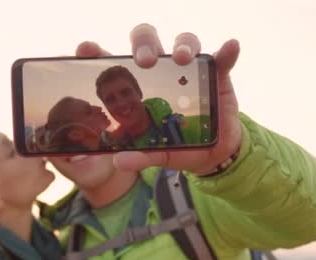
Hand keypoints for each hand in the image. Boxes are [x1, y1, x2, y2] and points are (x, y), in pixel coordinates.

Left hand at [75, 23, 241, 174]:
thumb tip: (118, 161)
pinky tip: (229, 47)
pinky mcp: (216, 74)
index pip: (116, 62)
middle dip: (144, 46)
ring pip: (184, 43)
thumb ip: (140, 156)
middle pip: (149, 42)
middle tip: (145, 62)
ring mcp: (190, 70)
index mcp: (139, 85)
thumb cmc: (178, 146)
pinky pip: (222, 59)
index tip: (86, 49)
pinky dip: (226, 52)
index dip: (99, 52)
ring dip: (183, 46)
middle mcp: (162, 71)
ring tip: (183, 59)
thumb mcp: (158, 153)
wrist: (213, 153)